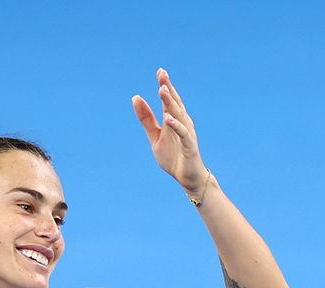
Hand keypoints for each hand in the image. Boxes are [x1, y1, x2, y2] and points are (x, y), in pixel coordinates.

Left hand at [131, 68, 207, 195]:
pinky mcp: (190, 146)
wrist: (187, 178)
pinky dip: (176, 125)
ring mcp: (187, 134)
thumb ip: (146, 119)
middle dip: (168, 88)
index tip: (160, 71)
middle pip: (175, 103)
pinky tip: (168, 117)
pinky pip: (183, 134)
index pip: (169, 100)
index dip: (165, 85)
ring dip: (170, 103)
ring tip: (162, 90)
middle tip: (161, 73)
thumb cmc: (173, 157)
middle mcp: (182, 123)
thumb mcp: (155, 137)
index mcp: (174, 120)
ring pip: (178, 115)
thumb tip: (135, 97)